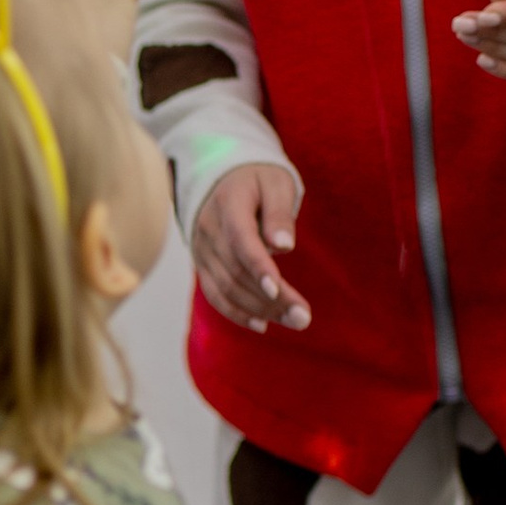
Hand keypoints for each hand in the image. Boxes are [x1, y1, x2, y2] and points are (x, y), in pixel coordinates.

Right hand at [191, 161, 308, 332]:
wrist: (223, 180)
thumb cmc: (259, 181)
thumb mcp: (276, 184)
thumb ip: (280, 212)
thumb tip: (284, 246)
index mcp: (228, 204)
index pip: (241, 240)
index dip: (258, 267)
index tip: (279, 290)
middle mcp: (208, 230)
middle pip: (237, 271)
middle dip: (271, 298)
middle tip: (303, 318)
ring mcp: (201, 250)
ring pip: (227, 288)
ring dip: (261, 309)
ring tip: (294, 321)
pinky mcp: (203, 266)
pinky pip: (216, 295)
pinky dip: (237, 312)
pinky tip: (263, 324)